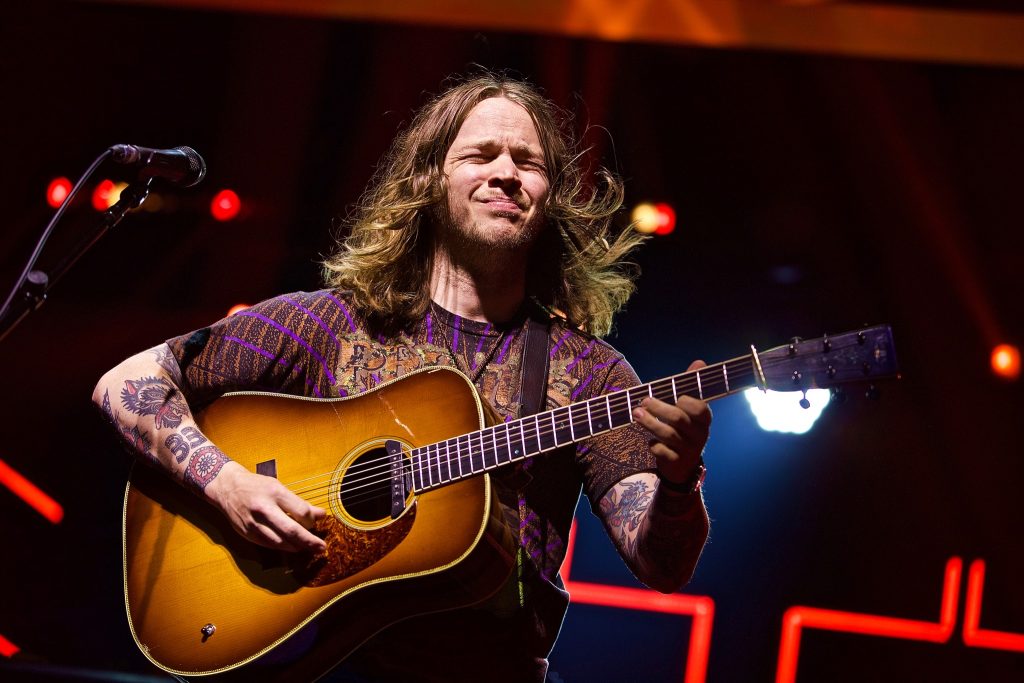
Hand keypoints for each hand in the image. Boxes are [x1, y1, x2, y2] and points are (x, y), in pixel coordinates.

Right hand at [206, 461, 326, 552]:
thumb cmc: (257, 486)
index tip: (317, 520)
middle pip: (291, 530)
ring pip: (280, 542)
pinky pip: (269, 545)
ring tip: (308, 548)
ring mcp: (254, 523)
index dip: (312, 520)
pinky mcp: (247, 534)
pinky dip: (283, 547)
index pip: (301, 511)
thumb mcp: (279, 487)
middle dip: (309, 541)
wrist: (227, 488)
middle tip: (321, 547)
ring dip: (297, 547)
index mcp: (275, 493)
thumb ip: (299, 503)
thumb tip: (321, 514)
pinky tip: (292, 546)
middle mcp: (264, 509)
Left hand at [631, 360, 711, 483]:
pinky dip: (654, 446)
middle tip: (644, 401)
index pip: (700, 408)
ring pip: (669, 435)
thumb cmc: (684, 429)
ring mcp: (689, 450)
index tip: (674, 396)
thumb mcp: (688, 409)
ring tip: (636, 414)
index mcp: (704, 419)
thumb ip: (690, 387)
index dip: (687, 401)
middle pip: (679, 419)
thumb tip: (699, 362)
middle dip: (659, 408)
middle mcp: (700, 435)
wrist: (684, 465)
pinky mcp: (677, 462)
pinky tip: (650, 442)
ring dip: (650, 423)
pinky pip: (663, 452)